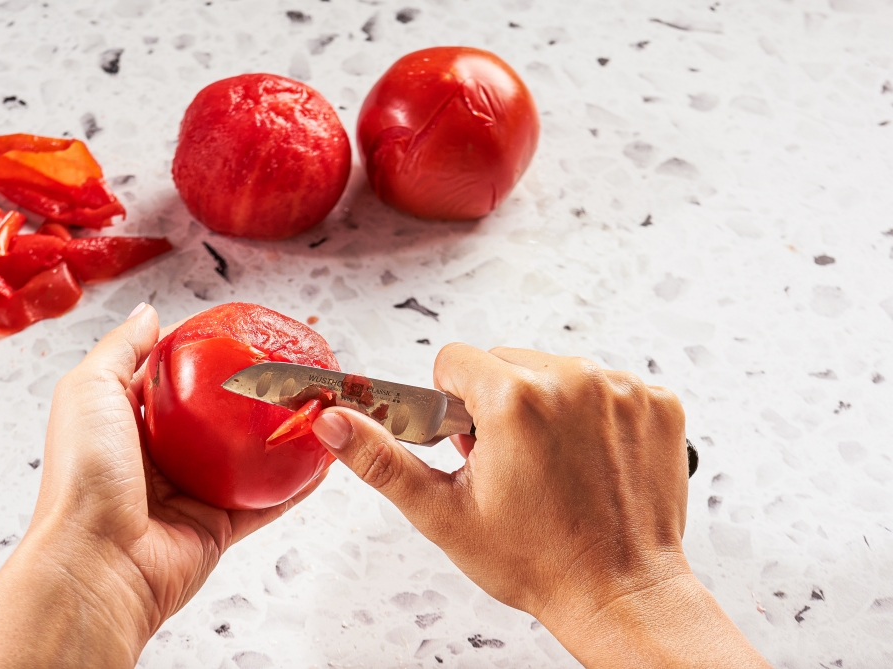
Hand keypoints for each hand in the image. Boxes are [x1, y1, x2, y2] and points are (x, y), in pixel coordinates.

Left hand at [0, 304, 323, 668]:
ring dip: (280, 433)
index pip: (174, 375)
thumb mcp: (88, 391)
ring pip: (248, 456)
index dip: (207, 350)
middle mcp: (159, 456)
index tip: (243, 330)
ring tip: (315, 404)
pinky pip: (266, 500)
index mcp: (126, 422)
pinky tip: (322, 459)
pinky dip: (295, 482)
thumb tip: (149, 312)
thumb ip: (120, 348)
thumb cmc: (84, 476)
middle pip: (217, 413)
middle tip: (290, 363)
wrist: (98, 563)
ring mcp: (191, 492)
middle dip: (253, 389)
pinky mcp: (218, 525)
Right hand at [312, 344, 768, 667]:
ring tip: (552, 463)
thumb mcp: (443, 514)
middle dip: (498, 402)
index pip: (457, 359)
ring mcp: (621, 389)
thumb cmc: (537, 563)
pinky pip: (606, 384)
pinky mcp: (656, 401)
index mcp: (515, 399)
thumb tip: (334, 421)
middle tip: (511, 461)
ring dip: (546, 405)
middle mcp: (573, 380)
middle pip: (506, 361)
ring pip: (556, 369)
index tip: (470, 440)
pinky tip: (590, 458)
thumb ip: (381, 459)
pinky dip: (594, 413)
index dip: (451, 403)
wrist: (620, 594)